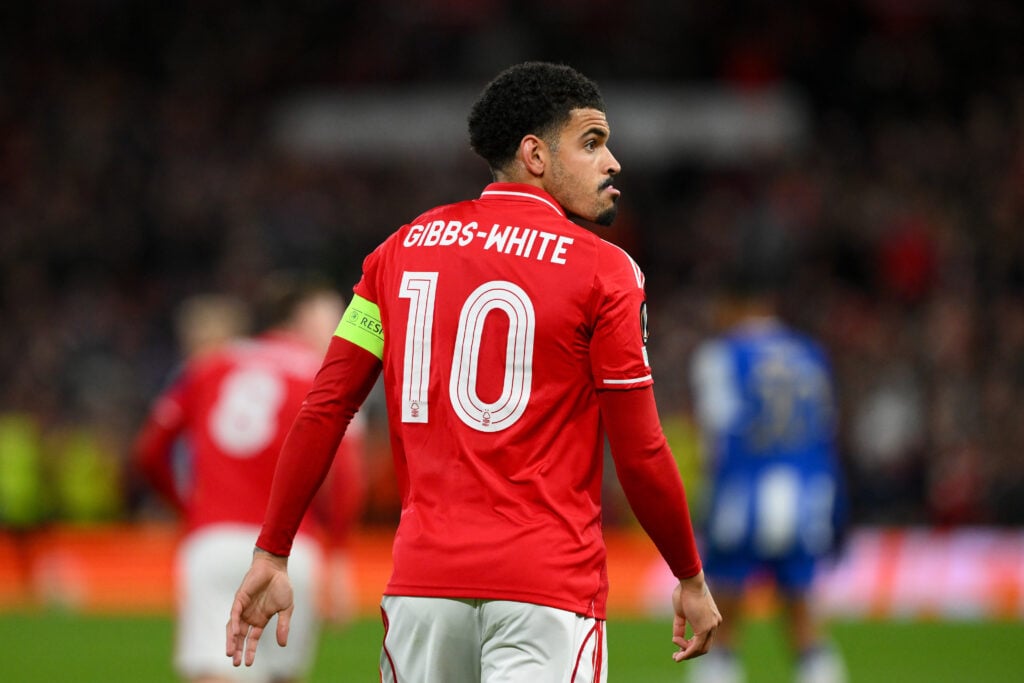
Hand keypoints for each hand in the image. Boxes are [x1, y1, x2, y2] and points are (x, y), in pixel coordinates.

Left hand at [225, 548, 293, 666]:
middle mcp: (250, 616)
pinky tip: (236, 633)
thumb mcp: (286, 609)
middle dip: (238, 650)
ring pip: (234, 627)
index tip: (248, 663)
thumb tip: (282, 645)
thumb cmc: (281, 586)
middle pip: (240, 637)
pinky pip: (235, 613)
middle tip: (235, 663)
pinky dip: (234, 623)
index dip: (250, 651)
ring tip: (231, 653)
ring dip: (232, 640)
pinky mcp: (240, 598)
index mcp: (260, 619)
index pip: (252, 639)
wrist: (276, 567)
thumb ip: (283, 625)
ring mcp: (244, 608)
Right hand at [671, 570, 721, 661]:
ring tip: (676, 656)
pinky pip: (696, 647)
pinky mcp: (704, 628)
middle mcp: (715, 624)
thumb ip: (680, 626)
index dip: (690, 645)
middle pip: (704, 647)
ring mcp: (711, 627)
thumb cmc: (685, 592)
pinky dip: (687, 653)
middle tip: (677, 656)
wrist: (690, 582)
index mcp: (712, 619)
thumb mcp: (681, 612)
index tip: (677, 644)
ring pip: (701, 649)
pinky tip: (678, 655)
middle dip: (690, 653)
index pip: (704, 638)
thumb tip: (676, 639)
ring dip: (687, 654)